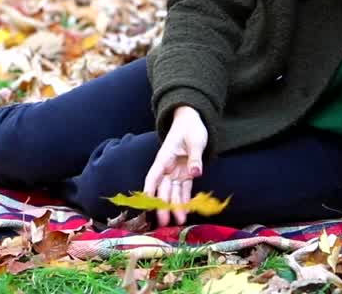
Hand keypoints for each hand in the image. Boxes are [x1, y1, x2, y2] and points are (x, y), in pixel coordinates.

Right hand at [143, 105, 207, 227]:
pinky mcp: (185, 174)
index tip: (146, 203)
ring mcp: (176, 172)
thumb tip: (195, 173)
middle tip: (164, 221)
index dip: (149, 190)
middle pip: (162, 189)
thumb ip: (195, 157)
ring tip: (178, 221)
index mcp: (164, 157)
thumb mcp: (195, 140)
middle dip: (163, 205)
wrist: (192, 120)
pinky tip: (186, 210)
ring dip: (175, 206)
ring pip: (173, 192)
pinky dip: (185, 199)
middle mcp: (167, 167)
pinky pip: (184, 189)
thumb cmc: (190, 127)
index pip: (153, 176)